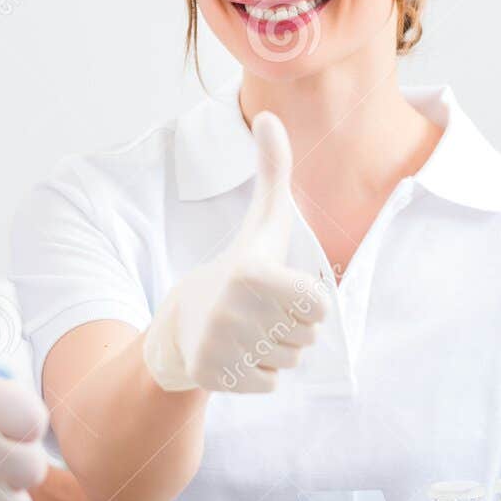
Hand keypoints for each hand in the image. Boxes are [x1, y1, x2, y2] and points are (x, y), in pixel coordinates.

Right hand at [142, 111, 328, 392]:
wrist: (180, 322)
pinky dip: (257, 374)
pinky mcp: (214, 378)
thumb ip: (273, 173)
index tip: (276, 289)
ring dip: (275, 350)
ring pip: (289, 361)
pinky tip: (236, 353)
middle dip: (290, 327)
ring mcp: (222, 348)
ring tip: (246, 331)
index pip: (319, 307)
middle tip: (257, 311)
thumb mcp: (261, 224)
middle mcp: (235, 313)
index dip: (304, 301)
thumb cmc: (237, 268)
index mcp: (253, 275)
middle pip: (307, 337)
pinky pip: (269, 384)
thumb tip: (270, 116)